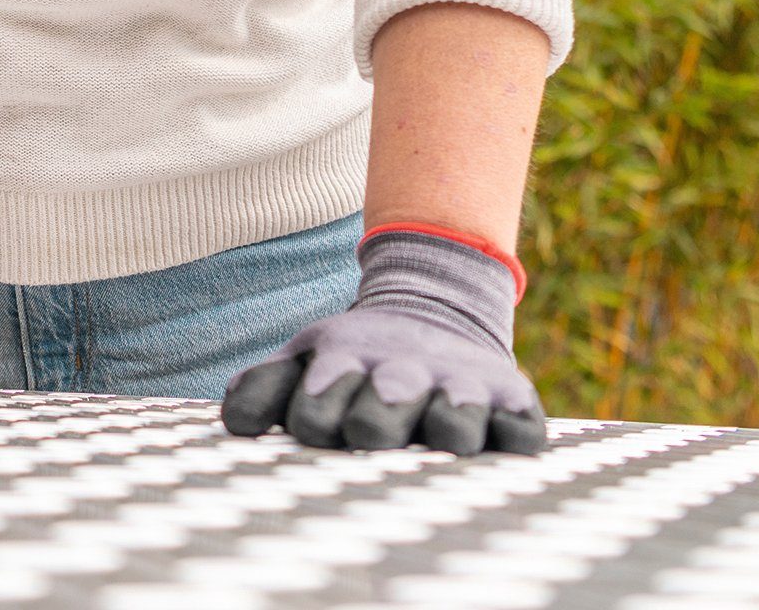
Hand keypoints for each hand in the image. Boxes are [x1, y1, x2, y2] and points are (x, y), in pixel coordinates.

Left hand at [220, 226, 545, 454]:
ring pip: (455, 425)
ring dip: (445, 432)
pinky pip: (521, 432)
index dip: (312, 420)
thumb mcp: (305, 360)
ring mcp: (462, 391)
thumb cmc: (356, 363)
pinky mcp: (514, 404)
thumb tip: (237, 424)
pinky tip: (495, 442)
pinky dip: (511, 438)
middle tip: (371, 432)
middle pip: (378, 419)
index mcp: (344, 367)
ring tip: (439, 431)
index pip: (315, 411)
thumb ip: (263, 388)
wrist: (437, 315)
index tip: (314, 428)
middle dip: (371, 426)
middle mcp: (404, 377)